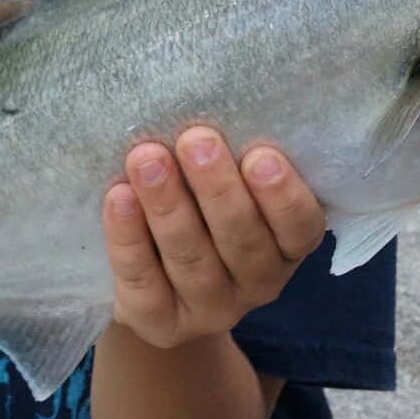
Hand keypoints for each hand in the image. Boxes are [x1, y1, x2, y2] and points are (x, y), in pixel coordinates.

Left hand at [102, 127, 325, 349]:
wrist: (156, 280)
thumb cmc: (200, 204)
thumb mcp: (229, 182)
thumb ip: (232, 155)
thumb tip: (211, 95)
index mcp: (287, 245)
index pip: (301, 227)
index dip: (283, 196)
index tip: (260, 155)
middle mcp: (258, 282)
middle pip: (242, 240)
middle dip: (217, 188)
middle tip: (196, 139)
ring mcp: (209, 308)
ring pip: (191, 259)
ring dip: (168, 205)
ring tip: (147, 158)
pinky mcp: (159, 323)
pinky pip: (144, 283)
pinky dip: (129, 239)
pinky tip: (118, 198)